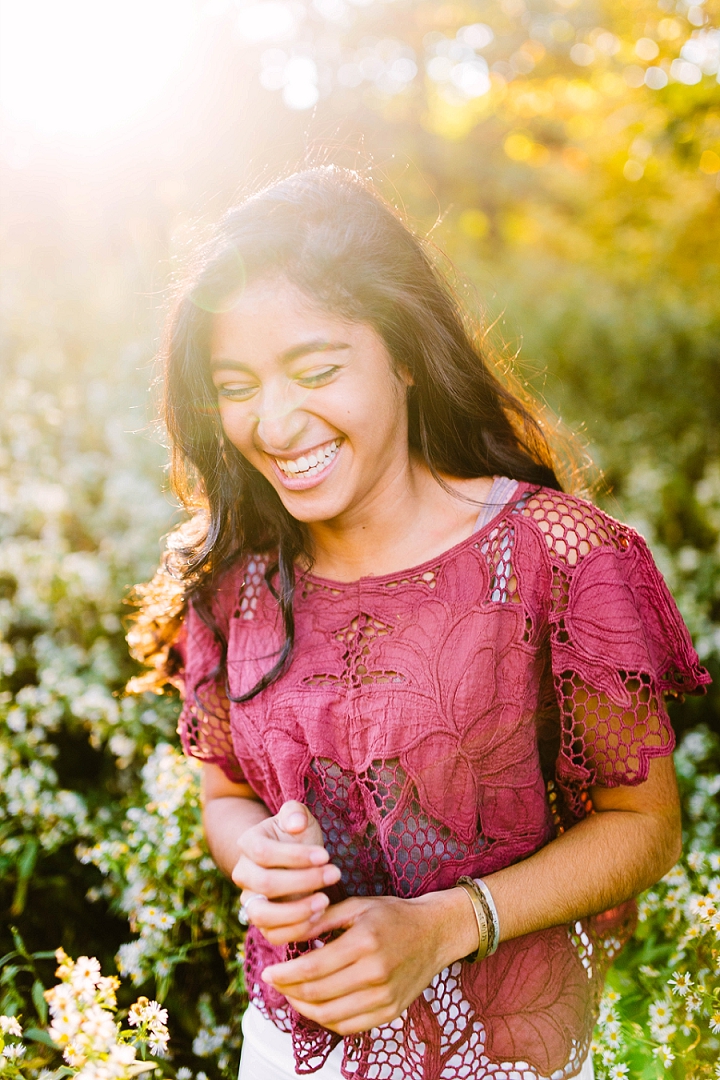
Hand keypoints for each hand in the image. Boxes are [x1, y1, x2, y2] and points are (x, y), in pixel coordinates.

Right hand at [232, 800, 341, 943]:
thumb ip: (295, 813)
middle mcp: (243, 874)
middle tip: (335, 874)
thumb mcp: (298, 816)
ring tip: (325, 900)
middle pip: (265, 884)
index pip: (264, 853)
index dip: (295, 856)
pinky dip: (297, 930)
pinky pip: (273, 935)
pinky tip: (319, 916)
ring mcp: (250, 901)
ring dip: (297, 911)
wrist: (290, 858)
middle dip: (303, 881)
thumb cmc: (296, 835)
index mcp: (248, 843)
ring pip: (263, 915)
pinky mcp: (264, 923)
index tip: (326, 855)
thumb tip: (296, 823)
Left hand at [260, 888, 477, 1034]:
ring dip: (303, 1008)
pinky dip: (326, 1020)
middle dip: (288, 991)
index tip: (267, 972)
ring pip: (330, 1015)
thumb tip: (287, 932)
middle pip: (318, 994)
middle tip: (274, 983)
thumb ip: (321, 919)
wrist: (434, 933)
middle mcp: (375, 972)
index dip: (285, 974)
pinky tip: (315, 1006)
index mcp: (364, 941)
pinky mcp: (390, 1011)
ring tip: (291, 995)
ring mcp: (384, 996)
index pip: (313, 967)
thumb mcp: (357, 906)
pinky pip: (349, 1026)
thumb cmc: (393, 915)